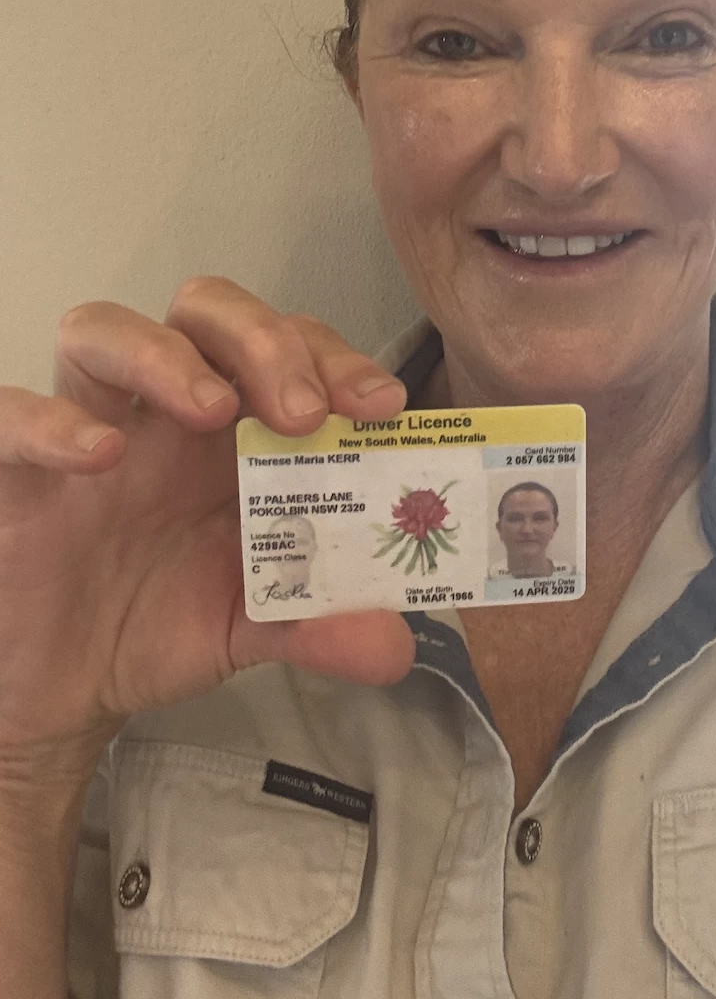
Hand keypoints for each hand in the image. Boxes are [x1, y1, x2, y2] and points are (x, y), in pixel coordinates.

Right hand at [0, 277, 415, 772]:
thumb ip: (321, 623)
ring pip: (104, 329)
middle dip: (263, 339)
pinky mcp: (14, 471)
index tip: (381, 406)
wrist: (64, 688)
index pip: (290, 347)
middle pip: (206, 311)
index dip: (336, 359)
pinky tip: (100, 453)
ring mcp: (84, 425)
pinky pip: (10, 414)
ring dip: (165, 354)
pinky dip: (52, 421)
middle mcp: (162, 409)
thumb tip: (395, 647)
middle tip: (302, 410)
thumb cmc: (163, 620)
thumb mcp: (255, 625)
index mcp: (236, 427)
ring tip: (211, 408)